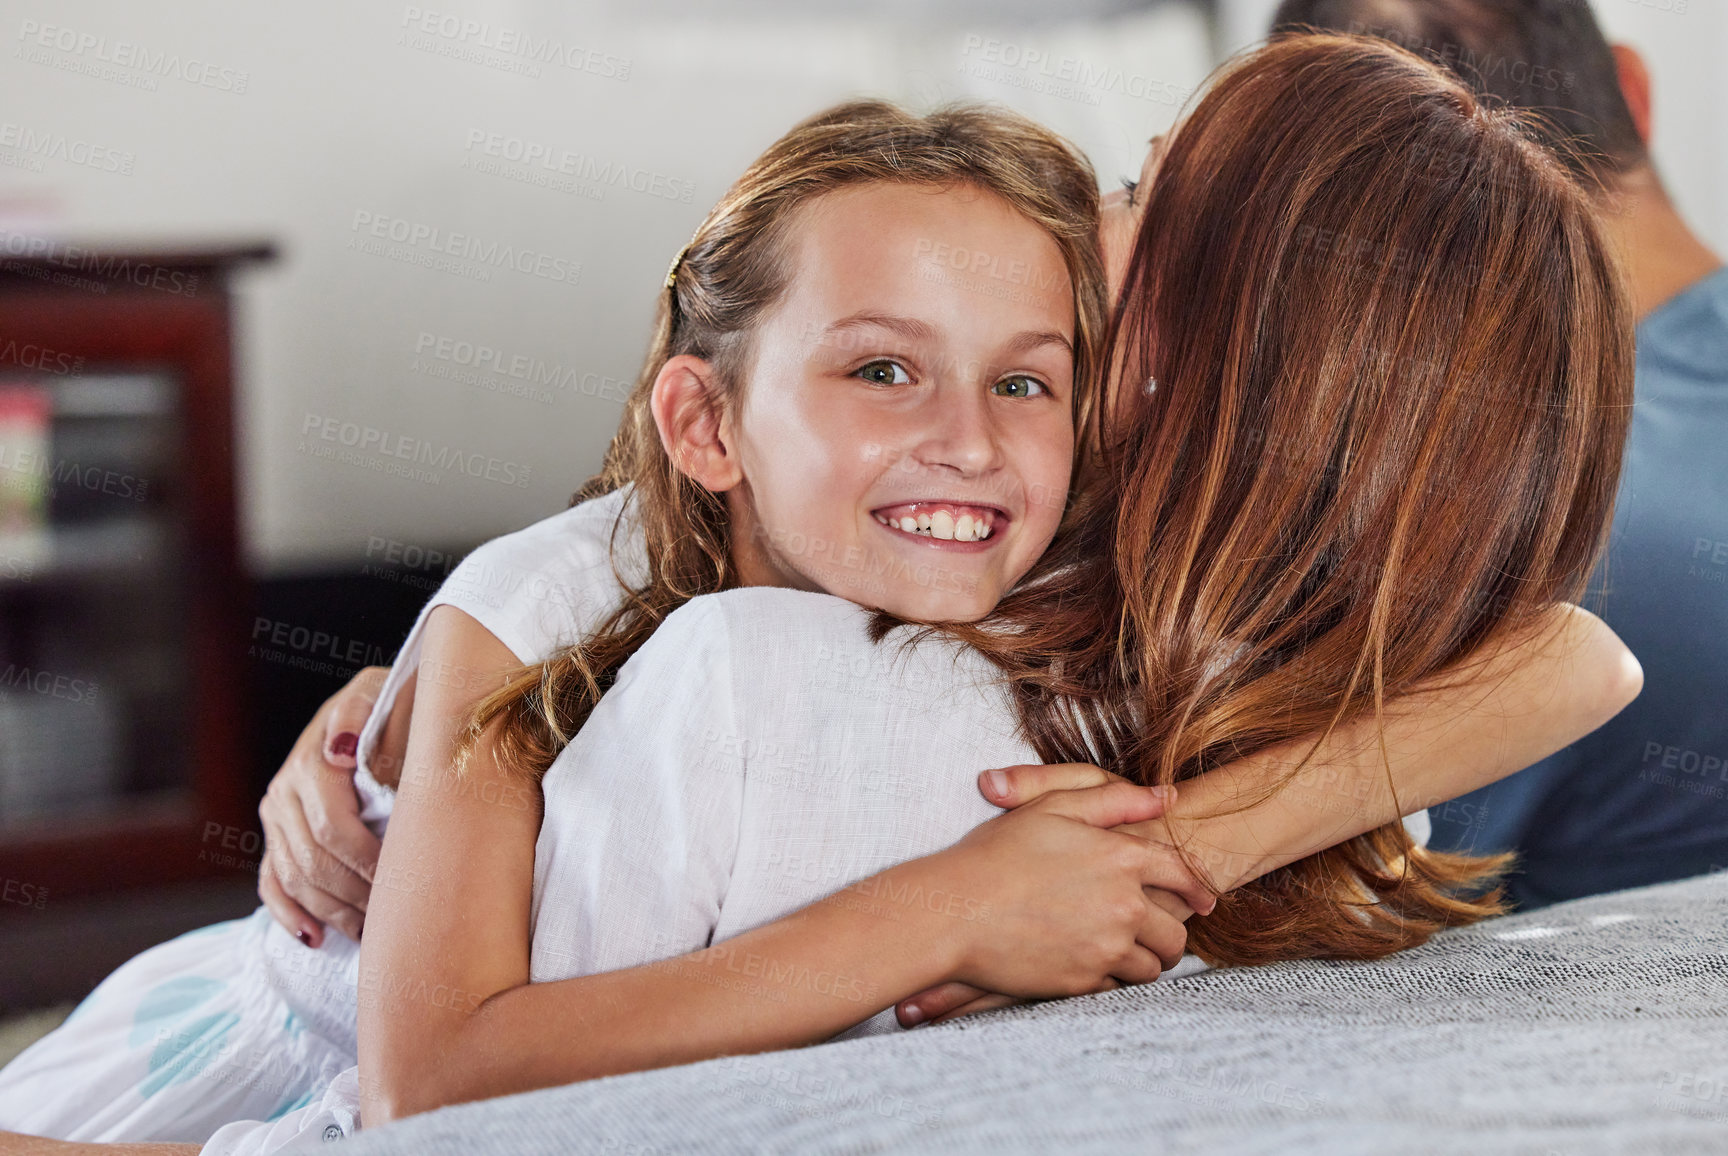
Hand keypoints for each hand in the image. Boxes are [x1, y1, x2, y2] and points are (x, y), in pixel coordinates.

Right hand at [257, 667, 388, 946]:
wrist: (375, 704)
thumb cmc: (391, 704)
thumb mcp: (381, 694)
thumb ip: (361, 713)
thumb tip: (340, 749)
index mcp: (310, 762)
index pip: (333, 828)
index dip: (366, 861)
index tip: (402, 881)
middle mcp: (284, 791)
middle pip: (313, 861)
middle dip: (354, 894)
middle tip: (392, 916)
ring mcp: (275, 817)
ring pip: (294, 878)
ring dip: (331, 911)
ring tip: (369, 933)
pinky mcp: (275, 835)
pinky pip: (270, 883)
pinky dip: (289, 914)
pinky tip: (315, 938)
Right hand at [926, 781, 1194, 1002]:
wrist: (953, 912)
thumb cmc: (997, 853)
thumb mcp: (1054, 807)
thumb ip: (1116, 800)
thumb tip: (1169, 797)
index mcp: (1121, 858)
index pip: (1183, 874)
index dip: (1198, 886)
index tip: (1205, 898)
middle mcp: (1123, 906)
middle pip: (1175, 932)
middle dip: (1172, 933)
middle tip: (1158, 932)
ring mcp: (1105, 949)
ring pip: (1152, 967)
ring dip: (1144, 959)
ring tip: (1124, 950)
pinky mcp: (1082, 982)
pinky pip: (1117, 987)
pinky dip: (1112, 978)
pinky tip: (1090, 962)